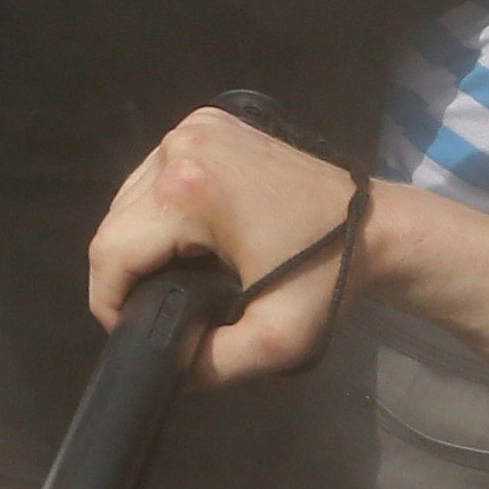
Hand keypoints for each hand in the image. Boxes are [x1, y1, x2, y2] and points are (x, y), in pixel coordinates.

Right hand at [89, 104, 360, 387]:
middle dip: (126, 273)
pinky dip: (160, 207)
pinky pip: (154, 173)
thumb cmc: (328, 279)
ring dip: (140, 240)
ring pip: (128, 198)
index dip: (109, 302)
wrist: (380, 225)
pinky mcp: (205, 121)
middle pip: (114, 224)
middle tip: (158, 308)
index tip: (134, 331)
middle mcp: (180, 147)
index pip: (111, 252)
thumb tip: (166, 368)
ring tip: (175, 274)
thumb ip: (210, 365)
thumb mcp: (274, 340)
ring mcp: (193, 127)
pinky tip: (189, 235)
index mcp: (188, 190)